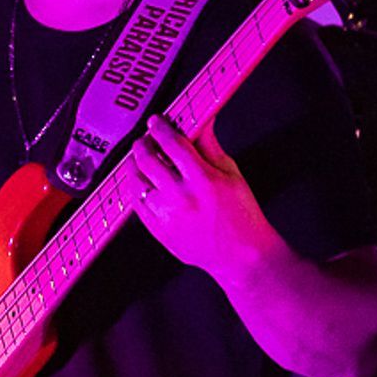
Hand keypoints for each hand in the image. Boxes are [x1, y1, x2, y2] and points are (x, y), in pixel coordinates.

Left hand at [131, 115, 282, 277]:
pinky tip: (142, 183)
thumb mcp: (231, 173)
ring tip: (139, 159)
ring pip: (136, 182)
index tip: (155, 122)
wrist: (241, 255)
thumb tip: (200, 121)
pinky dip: (136, 189)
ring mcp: (167, 216)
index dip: (159, 128)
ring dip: (134, 165)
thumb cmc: (242, 215)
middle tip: (144, 139)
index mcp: (203, 179)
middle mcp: (182, 197)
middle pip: (147, 160)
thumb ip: (210, 145)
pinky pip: (137, 204)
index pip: (171, 143)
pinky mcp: (159, 232)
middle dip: (142, 144)